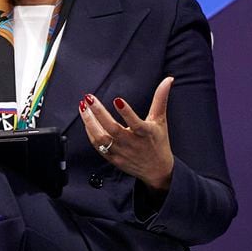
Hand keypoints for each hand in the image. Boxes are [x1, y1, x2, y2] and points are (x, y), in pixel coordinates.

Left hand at [79, 77, 174, 191]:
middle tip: (89, 98)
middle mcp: (132, 144)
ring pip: (101, 138)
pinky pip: (98, 146)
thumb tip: (168, 80)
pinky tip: (86, 120)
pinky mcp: (113, 159)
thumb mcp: (160, 120)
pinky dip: (90, 132)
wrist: (157, 170)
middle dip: (99, 113)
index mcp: (146, 134)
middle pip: (112, 129)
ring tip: (83, 107)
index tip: (118, 100)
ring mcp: (121, 152)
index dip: (127, 113)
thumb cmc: (158, 142)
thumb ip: (160, 99)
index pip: (136, 123)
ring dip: (89, 122)